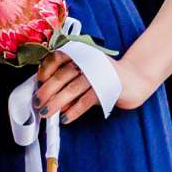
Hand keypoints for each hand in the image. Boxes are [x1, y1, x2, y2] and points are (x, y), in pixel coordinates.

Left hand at [31, 50, 154, 121]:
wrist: (134, 79)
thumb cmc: (103, 76)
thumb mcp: (85, 70)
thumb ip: (67, 76)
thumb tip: (44, 92)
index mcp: (80, 52)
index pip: (57, 57)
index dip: (45, 70)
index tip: (38, 83)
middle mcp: (87, 60)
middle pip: (62, 76)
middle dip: (47, 91)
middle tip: (38, 102)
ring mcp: (97, 73)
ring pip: (71, 89)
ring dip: (56, 103)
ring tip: (47, 112)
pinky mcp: (107, 87)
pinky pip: (85, 101)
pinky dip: (73, 111)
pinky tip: (65, 118)